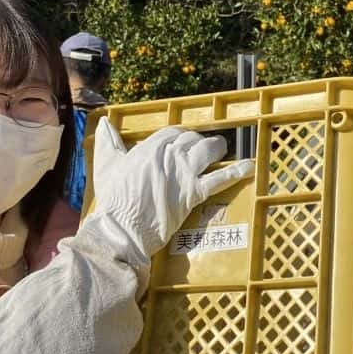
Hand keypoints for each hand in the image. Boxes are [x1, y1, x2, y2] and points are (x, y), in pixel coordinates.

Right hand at [91, 117, 254, 255]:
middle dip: (200, 144)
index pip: (175, 132)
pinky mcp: (193, 193)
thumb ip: (109, 144)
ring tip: (222, 150)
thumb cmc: (113, 201)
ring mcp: (184, 173)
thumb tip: (104, 124)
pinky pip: (220, 178)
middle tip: (203, 150)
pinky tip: (248, 167)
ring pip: (209, 152)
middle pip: (194, 140)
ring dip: (218, 149)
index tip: (185, 142)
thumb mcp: (106, 166)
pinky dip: (236, 172)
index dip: (183, 137)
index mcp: (150, 147)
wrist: (121, 228)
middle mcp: (170, 155)